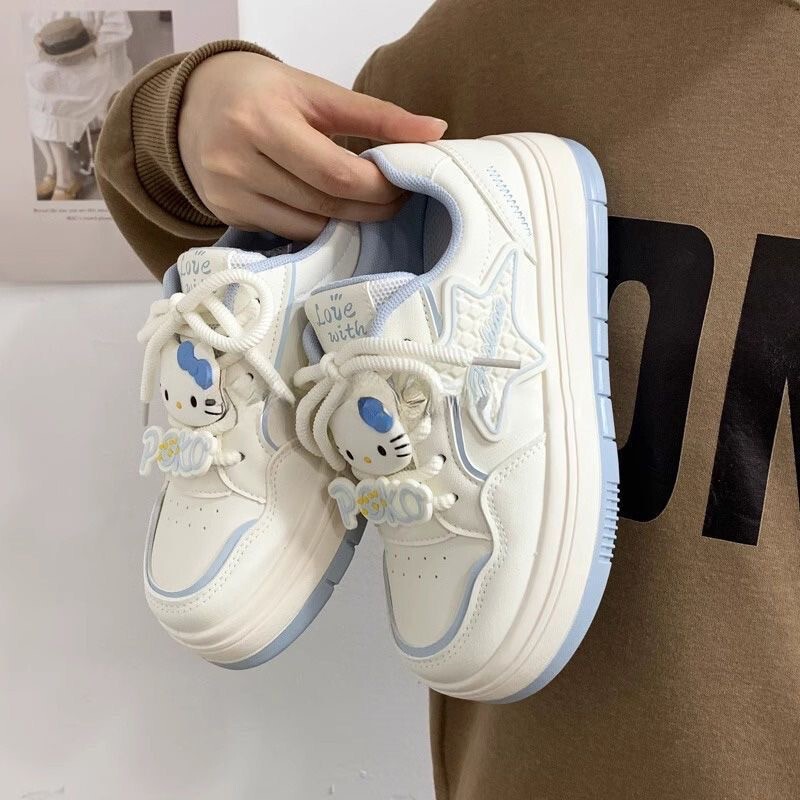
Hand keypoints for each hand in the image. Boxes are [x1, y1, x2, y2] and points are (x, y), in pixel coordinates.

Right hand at [178, 51, 446, 238]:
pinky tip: (332, 211)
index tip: (404, 183)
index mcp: (261, 119)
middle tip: (397, 198)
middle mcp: (236, 161)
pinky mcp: (226, 215)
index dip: (378, 187)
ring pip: (308, 227)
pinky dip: (317, 227)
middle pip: (324, 204)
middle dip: (370, 207)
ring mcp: (228, 193)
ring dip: (347, 222)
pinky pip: (288, 233)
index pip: (335, 173)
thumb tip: (436, 131)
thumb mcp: (316, 92)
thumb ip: (377, 115)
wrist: (193, 105)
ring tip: (367, 203)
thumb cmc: (263, 93)